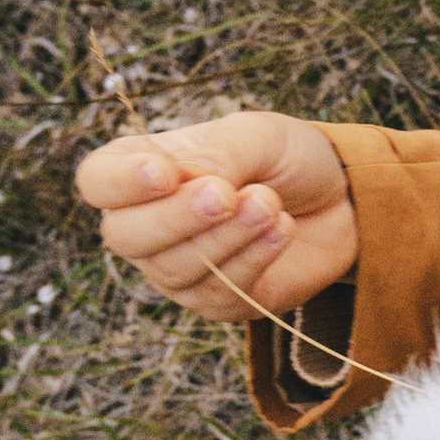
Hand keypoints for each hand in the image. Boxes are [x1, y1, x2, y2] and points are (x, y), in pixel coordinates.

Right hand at [76, 112, 356, 322]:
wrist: (341, 197)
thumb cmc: (284, 158)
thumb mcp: (256, 137)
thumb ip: (218, 155)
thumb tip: (187, 182)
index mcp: (137, 169)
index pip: (98, 181)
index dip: (122, 183)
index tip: (165, 173)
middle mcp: (145, 225)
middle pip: (125, 236)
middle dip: (176, 217)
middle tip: (226, 194)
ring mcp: (176, 269)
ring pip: (174, 269)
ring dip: (226, 236)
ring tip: (270, 203)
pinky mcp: (218, 302)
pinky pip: (220, 293)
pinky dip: (253, 259)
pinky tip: (282, 228)